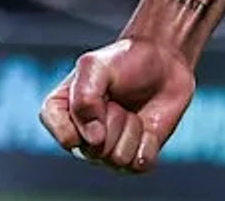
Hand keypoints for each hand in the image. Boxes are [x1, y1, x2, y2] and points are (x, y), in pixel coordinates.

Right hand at [36, 37, 192, 172]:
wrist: (162, 62)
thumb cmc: (124, 61)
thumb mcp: (94, 66)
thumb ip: (84, 98)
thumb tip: (93, 140)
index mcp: (62, 113)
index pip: (65, 136)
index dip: (85, 122)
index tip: (100, 98)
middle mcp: (82, 136)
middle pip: (94, 151)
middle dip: (113, 121)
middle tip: (118, 99)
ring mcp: (108, 150)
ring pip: (118, 159)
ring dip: (132, 130)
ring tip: (131, 110)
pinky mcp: (134, 158)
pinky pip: (140, 164)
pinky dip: (148, 142)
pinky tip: (146, 125)